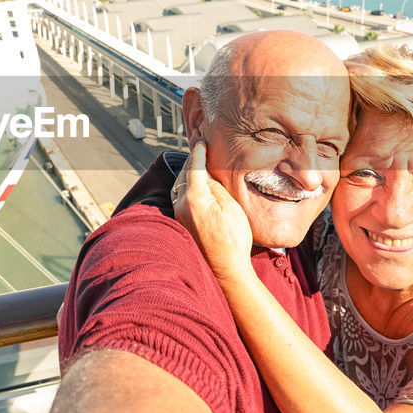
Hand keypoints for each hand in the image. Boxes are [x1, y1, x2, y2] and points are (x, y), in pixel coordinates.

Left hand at [171, 142, 254, 283]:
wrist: (226, 270)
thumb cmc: (234, 240)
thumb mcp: (231, 208)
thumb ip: (216, 188)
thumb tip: (207, 177)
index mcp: (194, 197)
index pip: (195, 167)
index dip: (199, 152)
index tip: (202, 142)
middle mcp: (181, 205)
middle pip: (184, 175)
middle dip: (191, 162)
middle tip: (199, 149)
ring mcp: (179, 216)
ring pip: (179, 187)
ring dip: (187, 175)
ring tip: (198, 166)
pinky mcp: (181, 225)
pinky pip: (180, 199)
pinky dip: (186, 188)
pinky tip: (195, 188)